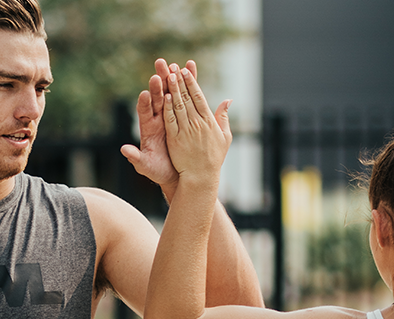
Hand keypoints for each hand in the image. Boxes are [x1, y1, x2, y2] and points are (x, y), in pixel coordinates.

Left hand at [120, 59, 198, 192]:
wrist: (176, 172)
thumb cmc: (157, 170)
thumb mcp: (146, 165)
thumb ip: (136, 157)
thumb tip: (124, 150)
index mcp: (147, 128)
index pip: (144, 112)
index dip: (144, 103)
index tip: (145, 94)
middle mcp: (157, 118)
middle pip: (156, 97)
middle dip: (157, 84)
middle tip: (158, 70)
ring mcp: (170, 113)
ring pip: (171, 92)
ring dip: (172, 78)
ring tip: (174, 64)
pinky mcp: (182, 112)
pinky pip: (185, 94)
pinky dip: (188, 82)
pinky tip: (190, 67)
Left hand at [162, 65, 231, 183]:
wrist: (201, 177)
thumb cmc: (213, 158)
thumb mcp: (224, 137)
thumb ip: (224, 117)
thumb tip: (228, 100)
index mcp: (209, 122)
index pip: (199, 97)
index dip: (192, 83)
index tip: (186, 70)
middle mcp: (197, 124)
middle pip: (187, 98)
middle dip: (180, 81)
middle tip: (174, 66)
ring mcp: (186, 131)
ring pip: (178, 106)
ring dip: (173, 90)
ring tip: (168, 75)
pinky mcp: (175, 139)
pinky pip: (171, 121)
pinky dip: (168, 108)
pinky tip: (164, 97)